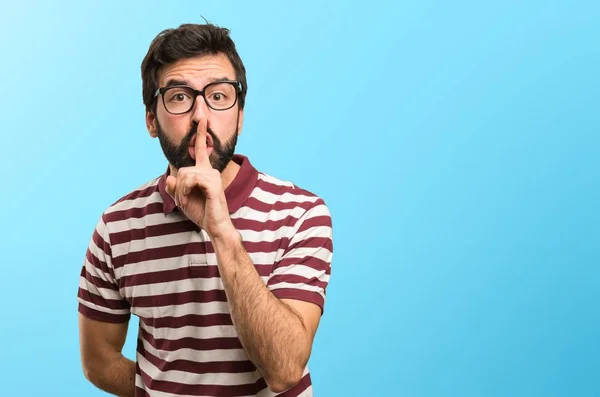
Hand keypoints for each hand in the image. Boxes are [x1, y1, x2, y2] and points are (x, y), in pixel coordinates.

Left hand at [165, 119, 234, 239]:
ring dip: (180, 190)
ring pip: (185, 174)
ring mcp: (213, 176)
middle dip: (178, 186)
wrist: (214, 226)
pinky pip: (191, 180)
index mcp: (204, 171)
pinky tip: (187, 200)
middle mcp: (210, 171)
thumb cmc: (201, 212)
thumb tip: (170, 176)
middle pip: (183, 169)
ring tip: (184, 201)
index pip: (202, 149)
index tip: (202, 119)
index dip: (201, 134)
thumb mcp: (182, 199)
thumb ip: (175, 187)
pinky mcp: (213, 184)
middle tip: (181, 199)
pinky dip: (184, 191)